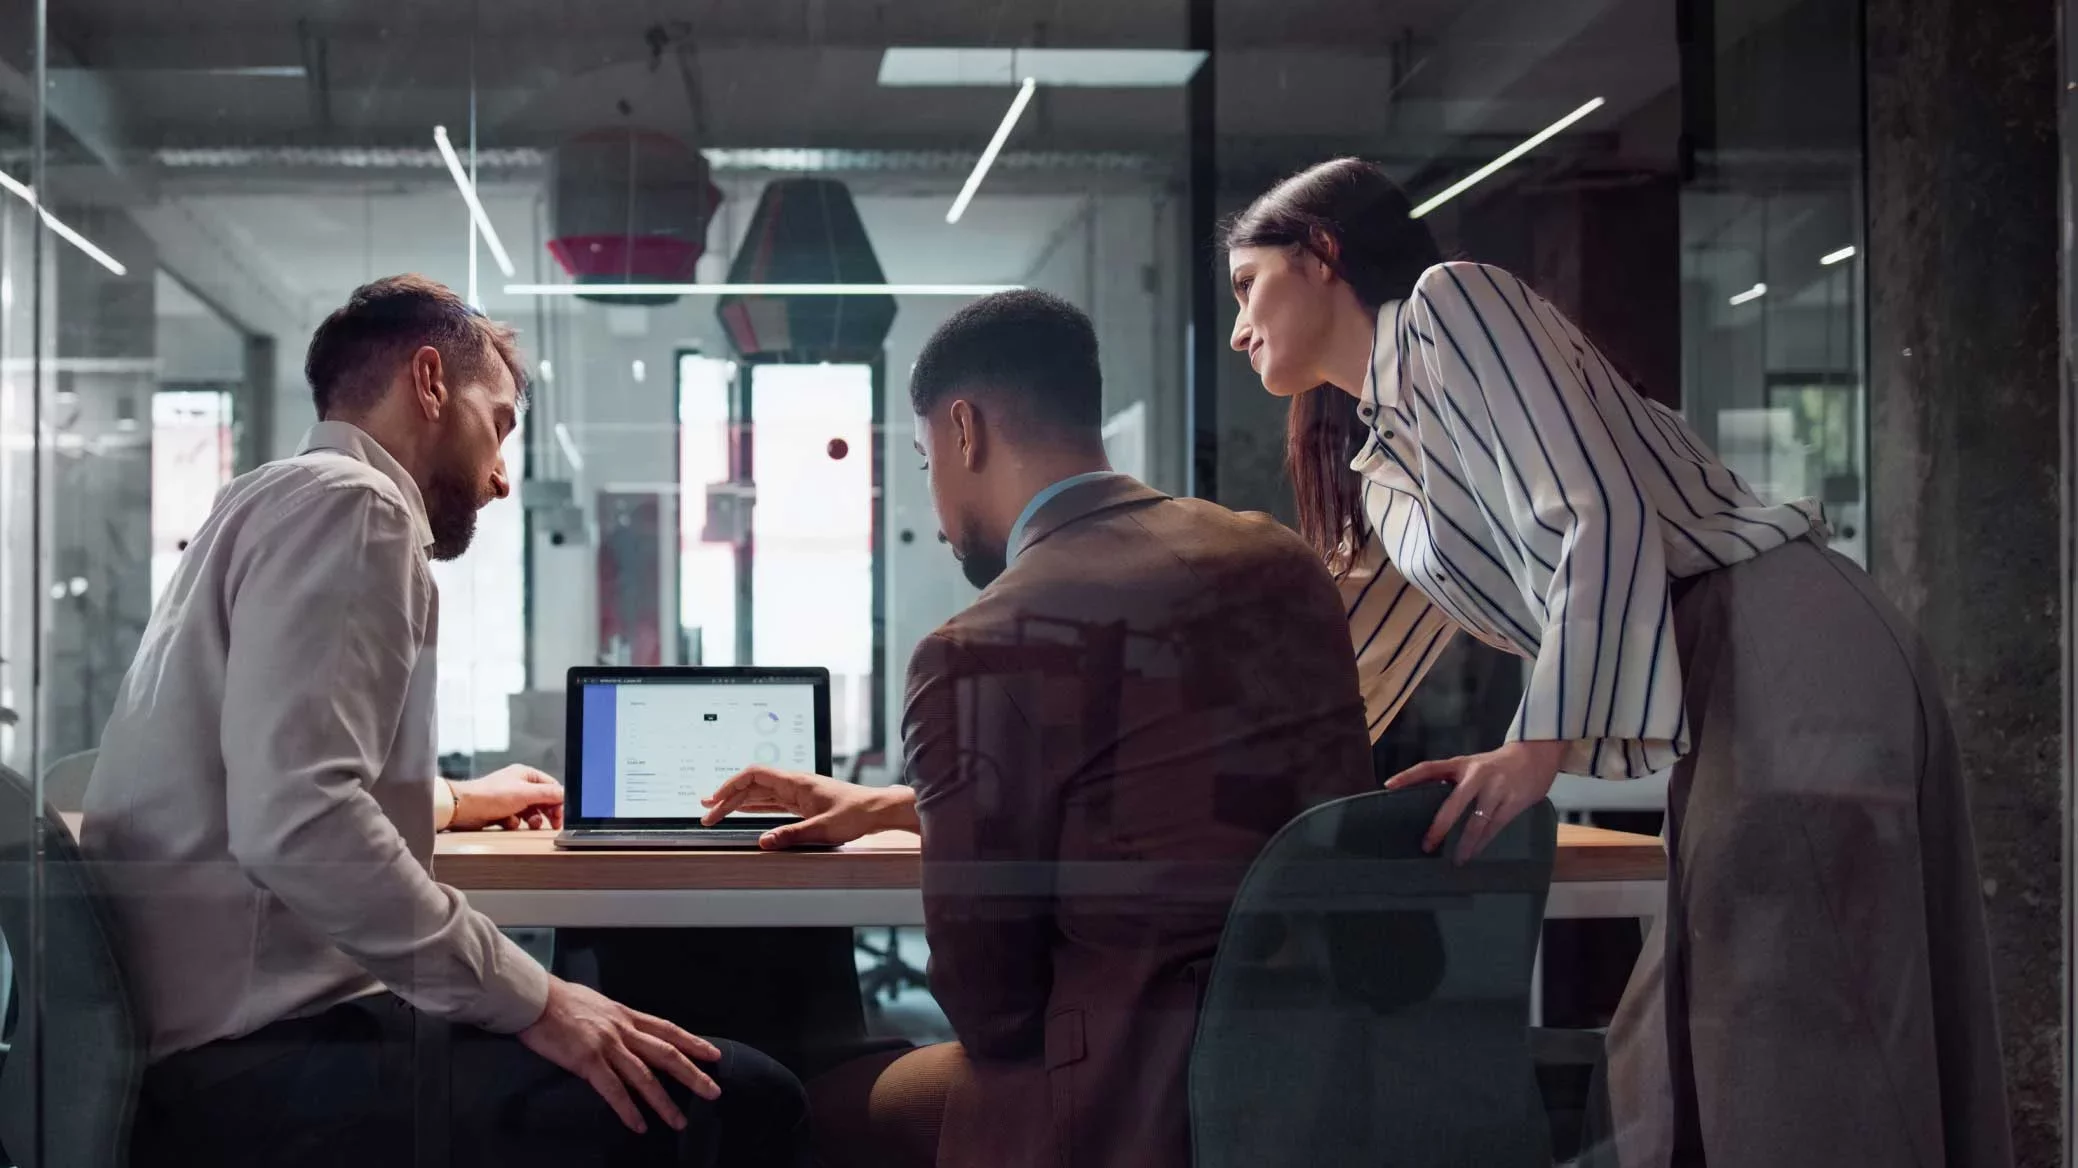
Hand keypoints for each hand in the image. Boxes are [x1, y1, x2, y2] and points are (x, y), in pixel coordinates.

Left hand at [451, 765, 563, 830]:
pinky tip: (508, 822)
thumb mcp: (525, 793)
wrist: (464, 807)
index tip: (561, 815)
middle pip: (542, 800)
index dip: (558, 801)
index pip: (551, 787)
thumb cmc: (490, 795)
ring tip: (530, 824)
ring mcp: (510, 798)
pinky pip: (516, 819)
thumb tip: (565, 794)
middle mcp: (519, 785)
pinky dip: (514, 823)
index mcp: (526, 775)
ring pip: (530, 812)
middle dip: (546, 813)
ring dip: (531, 820)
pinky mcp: (502, 811)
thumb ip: (548, 794)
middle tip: (552, 824)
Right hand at [519, 977, 720, 1134]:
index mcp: (625, 1015)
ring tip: (678, 1121)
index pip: (668, 1029)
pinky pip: (613, 1090)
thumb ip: (614, 1018)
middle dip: (692, 1074)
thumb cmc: (560, 1000)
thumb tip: (623, 1028)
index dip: (693, 1043)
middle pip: (666, 1054)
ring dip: (664, 1102)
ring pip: (644, 1076)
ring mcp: (607, 1044)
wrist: (534, 998)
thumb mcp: (598, 1003)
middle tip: (713, 1092)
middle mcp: (622, 1029)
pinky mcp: (587, 1059)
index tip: (713, 1055)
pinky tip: (639, 1125)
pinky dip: (628, 1109)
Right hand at [700, 766, 916, 848]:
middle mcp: (794, 784)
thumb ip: (792, 835)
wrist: (878, 810)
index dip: (731, 785)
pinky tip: (744, 812)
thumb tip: (763, 841)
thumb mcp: (823, 829)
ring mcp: (798, 793)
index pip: (754, 775)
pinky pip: (772, 802)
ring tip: (716, 810)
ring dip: (738, 802)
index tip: (714, 800)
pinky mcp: (803, 804)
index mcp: (796, 782)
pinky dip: (754, 807)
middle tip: (707, 814)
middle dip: (728, 799)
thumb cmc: (856, 814)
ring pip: (761, 794)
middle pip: (753, 786)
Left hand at [1385, 740, 1566, 862]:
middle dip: (1440, 826)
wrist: (1535, 756)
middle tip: (1427, 845)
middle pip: (1454, 804)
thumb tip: (1424, 801)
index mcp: (1461, 764)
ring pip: (1476, 822)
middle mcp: (1476, 776)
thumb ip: (1451, 781)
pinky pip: (1494, 827)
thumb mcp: (1471, 766)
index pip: (1429, 767)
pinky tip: (1474, 853)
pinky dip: (1483, 842)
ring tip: (1454, 860)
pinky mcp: (1512, 803)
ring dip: (1465, 843)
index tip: (1389, 786)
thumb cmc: (1495, 765)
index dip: (1409, 776)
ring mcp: (1496, 789)